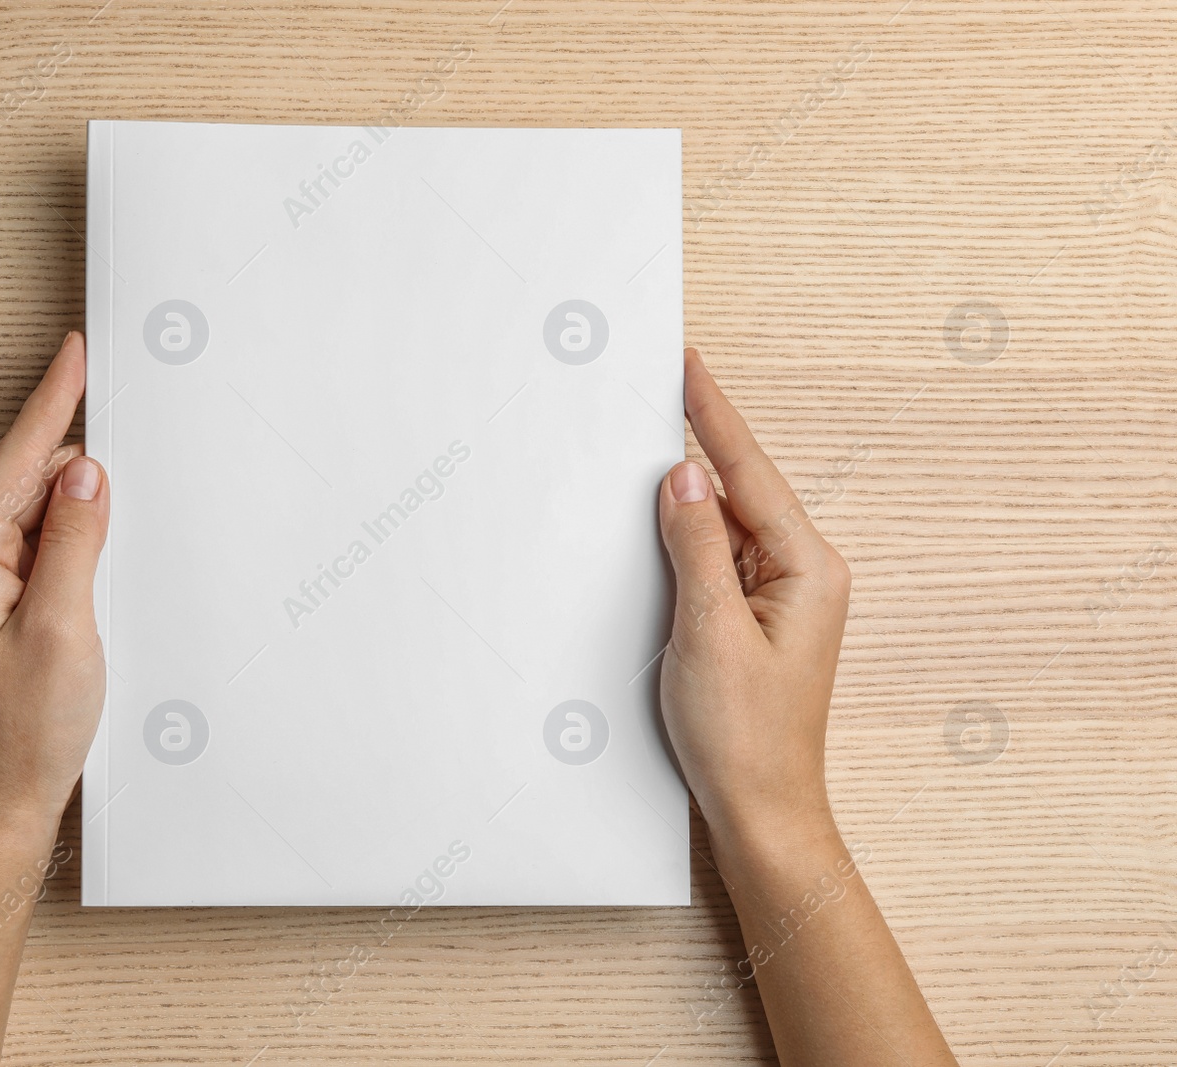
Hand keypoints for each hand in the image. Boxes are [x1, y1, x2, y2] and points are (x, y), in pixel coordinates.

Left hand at [0, 332, 107, 830]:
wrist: (2, 796)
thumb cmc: (26, 727)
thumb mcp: (64, 626)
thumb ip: (74, 542)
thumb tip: (85, 473)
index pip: (17, 460)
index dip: (52, 401)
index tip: (73, 350)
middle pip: (27, 478)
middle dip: (77, 454)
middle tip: (126, 412)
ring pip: (37, 509)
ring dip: (79, 502)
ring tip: (121, 499)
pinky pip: (39, 542)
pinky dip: (74, 534)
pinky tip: (102, 541)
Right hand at [656, 347, 851, 844]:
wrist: (761, 808)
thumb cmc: (744, 735)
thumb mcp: (709, 629)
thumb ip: (698, 544)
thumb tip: (686, 474)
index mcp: (806, 567)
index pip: (750, 470)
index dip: (714, 413)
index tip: (689, 363)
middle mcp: (802, 571)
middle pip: (740, 487)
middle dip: (698, 438)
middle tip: (660, 384)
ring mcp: (780, 594)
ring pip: (725, 520)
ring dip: (687, 490)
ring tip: (648, 442)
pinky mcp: (755, 615)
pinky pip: (717, 554)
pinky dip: (687, 533)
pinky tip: (661, 517)